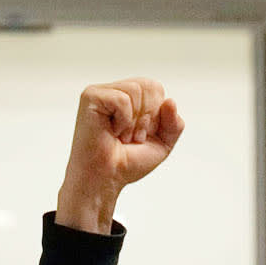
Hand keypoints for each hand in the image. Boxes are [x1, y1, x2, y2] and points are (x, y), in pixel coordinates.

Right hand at [57, 78, 184, 234]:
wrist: (106, 178)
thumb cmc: (127, 162)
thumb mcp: (162, 144)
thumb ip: (174, 124)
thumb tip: (170, 101)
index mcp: (131, 98)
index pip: (156, 88)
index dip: (157, 114)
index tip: (142, 136)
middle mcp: (116, 91)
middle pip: (150, 86)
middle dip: (149, 118)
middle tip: (133, 137)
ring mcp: (102, 92)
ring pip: (136, 89)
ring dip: (135, 122)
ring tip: (122, 136)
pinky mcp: (91, 97)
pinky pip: (122, 99)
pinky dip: (123, 121)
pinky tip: (112, 131)